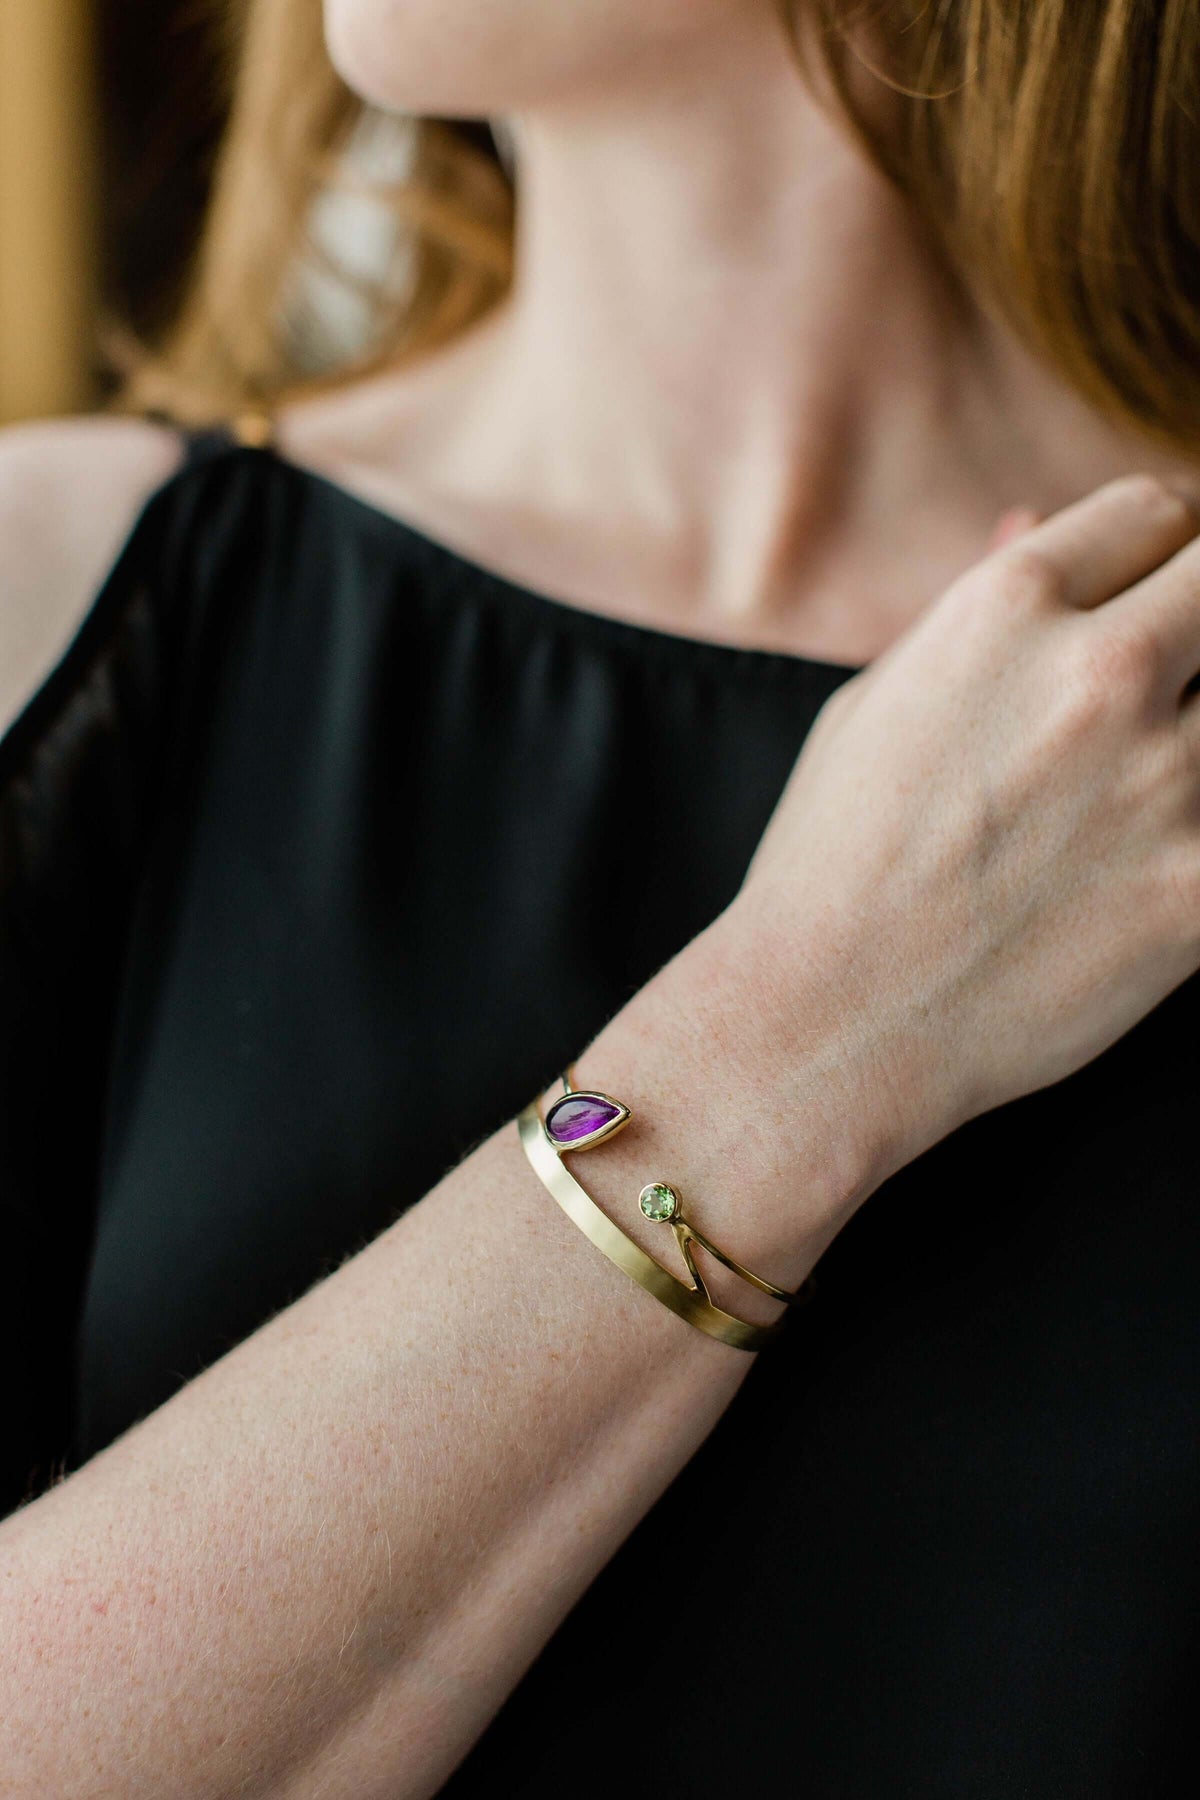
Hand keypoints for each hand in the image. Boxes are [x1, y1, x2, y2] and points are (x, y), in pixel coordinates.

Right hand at [721, 473, 1199, 1186]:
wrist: (830, 1023)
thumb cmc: (830, 864)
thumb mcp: (872, 706)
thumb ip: (968, 611)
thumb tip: (1032, 522)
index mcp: (1004, 608)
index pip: (1155, 512)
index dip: (1157, 552)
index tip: (1151, 596)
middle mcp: (1099, 674)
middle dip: (1197, 615)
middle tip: (1166, 678)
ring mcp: (1166, 783)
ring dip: (1197, 729)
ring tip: (1147, 773)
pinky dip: (1197, 831)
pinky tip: (1154, 854)